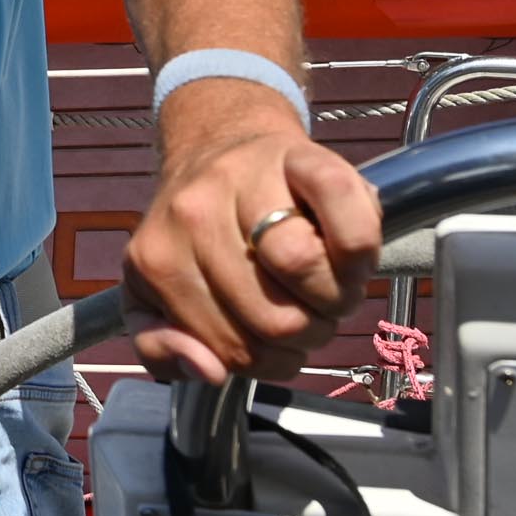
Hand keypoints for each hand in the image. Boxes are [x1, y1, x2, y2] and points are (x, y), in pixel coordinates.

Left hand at [121, 80, 382, 384]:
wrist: (222, 144)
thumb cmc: (198, 236)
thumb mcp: (155, 298)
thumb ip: (160, 348)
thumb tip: (206, 371)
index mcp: (156, 259)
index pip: (230, 351)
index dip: (269, 361)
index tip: (272, 336)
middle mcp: (191, 215)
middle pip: (275, 318)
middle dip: (306, 331)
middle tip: (304, 308)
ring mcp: (245, 180)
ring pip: (304, 268)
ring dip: (336, 297)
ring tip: (327, 283)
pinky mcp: (303, 157)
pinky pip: (347, 218)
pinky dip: (359, 251)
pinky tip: (347, 254)